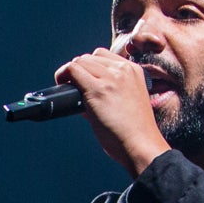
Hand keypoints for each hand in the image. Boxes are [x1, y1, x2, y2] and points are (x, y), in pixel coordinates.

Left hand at [53, 48, 167, 177]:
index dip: (90, 67)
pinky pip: (73, 70)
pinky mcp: (99, 90)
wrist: (141, 145)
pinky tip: (62, 86)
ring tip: (67, 88)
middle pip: (91, 57)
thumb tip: (81, 98)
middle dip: (79, 70)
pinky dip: (63, 75)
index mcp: (133, 71)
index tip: (84, 81)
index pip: (104, 56)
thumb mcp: (125, 104)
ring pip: (81, 61)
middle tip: (73, 88)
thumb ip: (106, 95)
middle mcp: (124, 70)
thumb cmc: (133, 133)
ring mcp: (112, 78)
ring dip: (70, 73)